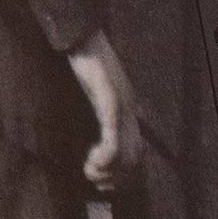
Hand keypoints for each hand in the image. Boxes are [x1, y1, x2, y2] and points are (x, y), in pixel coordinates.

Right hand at [67, 34, 140, 190]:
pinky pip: (114, 137)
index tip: (101, 181)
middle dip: (115, 178)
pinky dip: (106, 156)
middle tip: (92, 179)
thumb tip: (88, 128)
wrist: (81, 37)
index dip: (122, 174)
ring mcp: (122, 107)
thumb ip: (97, 107)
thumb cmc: (83, 61)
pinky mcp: (109, 102)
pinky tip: (93, 161)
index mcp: (127, 110)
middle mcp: (130, 111)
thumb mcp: (94, 90)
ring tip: (90, 172)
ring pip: (128, 154)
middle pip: (135, 158)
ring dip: (108, 171)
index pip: (136, 152)